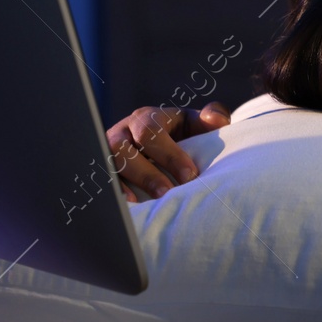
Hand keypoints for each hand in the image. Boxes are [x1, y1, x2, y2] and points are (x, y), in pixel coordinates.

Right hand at [107, 102, 229, 201]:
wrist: (163, 145)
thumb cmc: (182, 133)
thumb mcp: (195, 123)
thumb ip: (211, 117)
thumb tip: (217, 119)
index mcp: (145, 118)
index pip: (150, 132)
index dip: (169, 154)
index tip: (190, 175)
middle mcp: (122, 132)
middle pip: (123, 149)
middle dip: (147, 173)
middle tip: (168, 192)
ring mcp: (109, 152)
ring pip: (109, 164)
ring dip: (129, 184)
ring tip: (150, 202)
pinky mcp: (104, 169)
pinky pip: (103, 180)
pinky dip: (116, 192)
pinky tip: (131, 205)